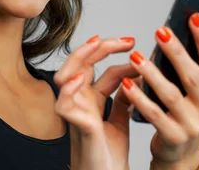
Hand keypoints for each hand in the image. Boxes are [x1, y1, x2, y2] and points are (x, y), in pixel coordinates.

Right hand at [53, 35, 139, 169]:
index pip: (96, 67)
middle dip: (99, 47)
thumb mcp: (120, 122)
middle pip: (80, 65)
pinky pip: (63, 105)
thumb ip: (122, 101)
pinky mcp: (76, 127)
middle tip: (126, 41)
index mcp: (91, 100)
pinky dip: (70, 89)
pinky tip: (82, 79)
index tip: (134, 45)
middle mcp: (80, 102)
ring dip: (79, 59)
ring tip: (96, 46)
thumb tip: (135, 78)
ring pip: (64, 77)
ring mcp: (75, 113)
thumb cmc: (108, 158)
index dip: (114, 54)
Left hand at [121, 12, 198, 168]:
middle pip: (192, 76)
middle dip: (177, 52)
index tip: (193, 16)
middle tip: (160, 31)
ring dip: (152, 74)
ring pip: (170, 94)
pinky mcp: (173, 136)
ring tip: (136, 57)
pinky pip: (153, 114)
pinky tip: (127, 83)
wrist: (181, 152)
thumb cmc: (191, 113)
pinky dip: (139, 98)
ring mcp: (192, 124)